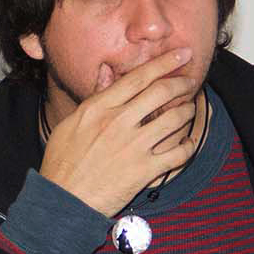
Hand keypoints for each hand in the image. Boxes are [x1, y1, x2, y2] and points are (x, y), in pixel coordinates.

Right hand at [38, 49, 203, 215]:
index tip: (180, 54)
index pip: (138, 77)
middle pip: (161, 92)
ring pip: (174, 119)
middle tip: (191, 78)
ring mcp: (134, 146)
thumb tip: (108, 71)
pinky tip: (189, 141)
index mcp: (99, 108)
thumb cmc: (62, 162)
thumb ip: (94, 96)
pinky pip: (179, 153)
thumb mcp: (71, 123)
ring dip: (187, 110)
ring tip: (189, 108)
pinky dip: (189, 145)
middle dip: (182, 81)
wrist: (63, 200)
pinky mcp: (145, 170)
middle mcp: (118, 123)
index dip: (163, 62)